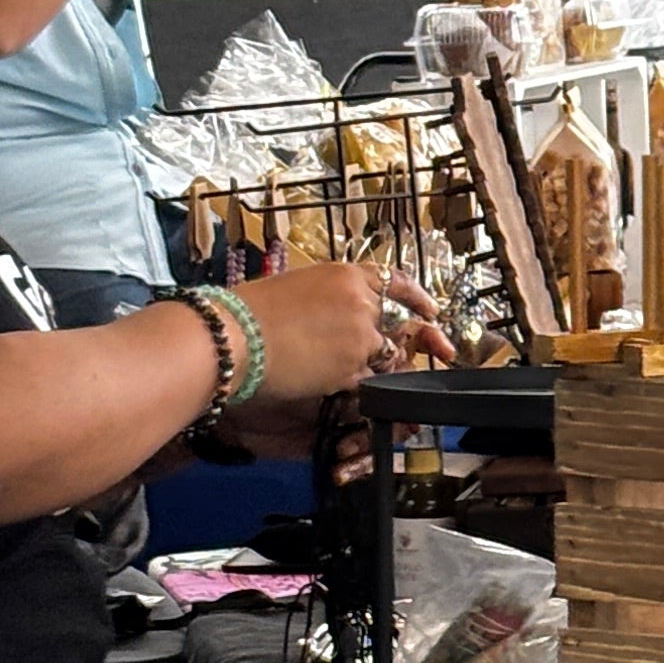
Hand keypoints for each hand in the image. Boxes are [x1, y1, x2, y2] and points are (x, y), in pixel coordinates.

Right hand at [230, 262, 450, 405]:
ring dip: (372, 366)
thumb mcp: (295, 286)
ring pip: (385, 356)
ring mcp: (361, 337)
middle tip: (409, 352)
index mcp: (346, 275)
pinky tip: (333, 385)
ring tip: (340, 369)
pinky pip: (367, 382)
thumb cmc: (246, 311)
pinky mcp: (352, 369)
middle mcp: (361, 303)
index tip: (431, 309)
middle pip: (398, 324)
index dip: (417, 297)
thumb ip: (328, 297)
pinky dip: (357, 387)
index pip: (396, 281)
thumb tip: (337, 313)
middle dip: (406, 340)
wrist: (231, 337)